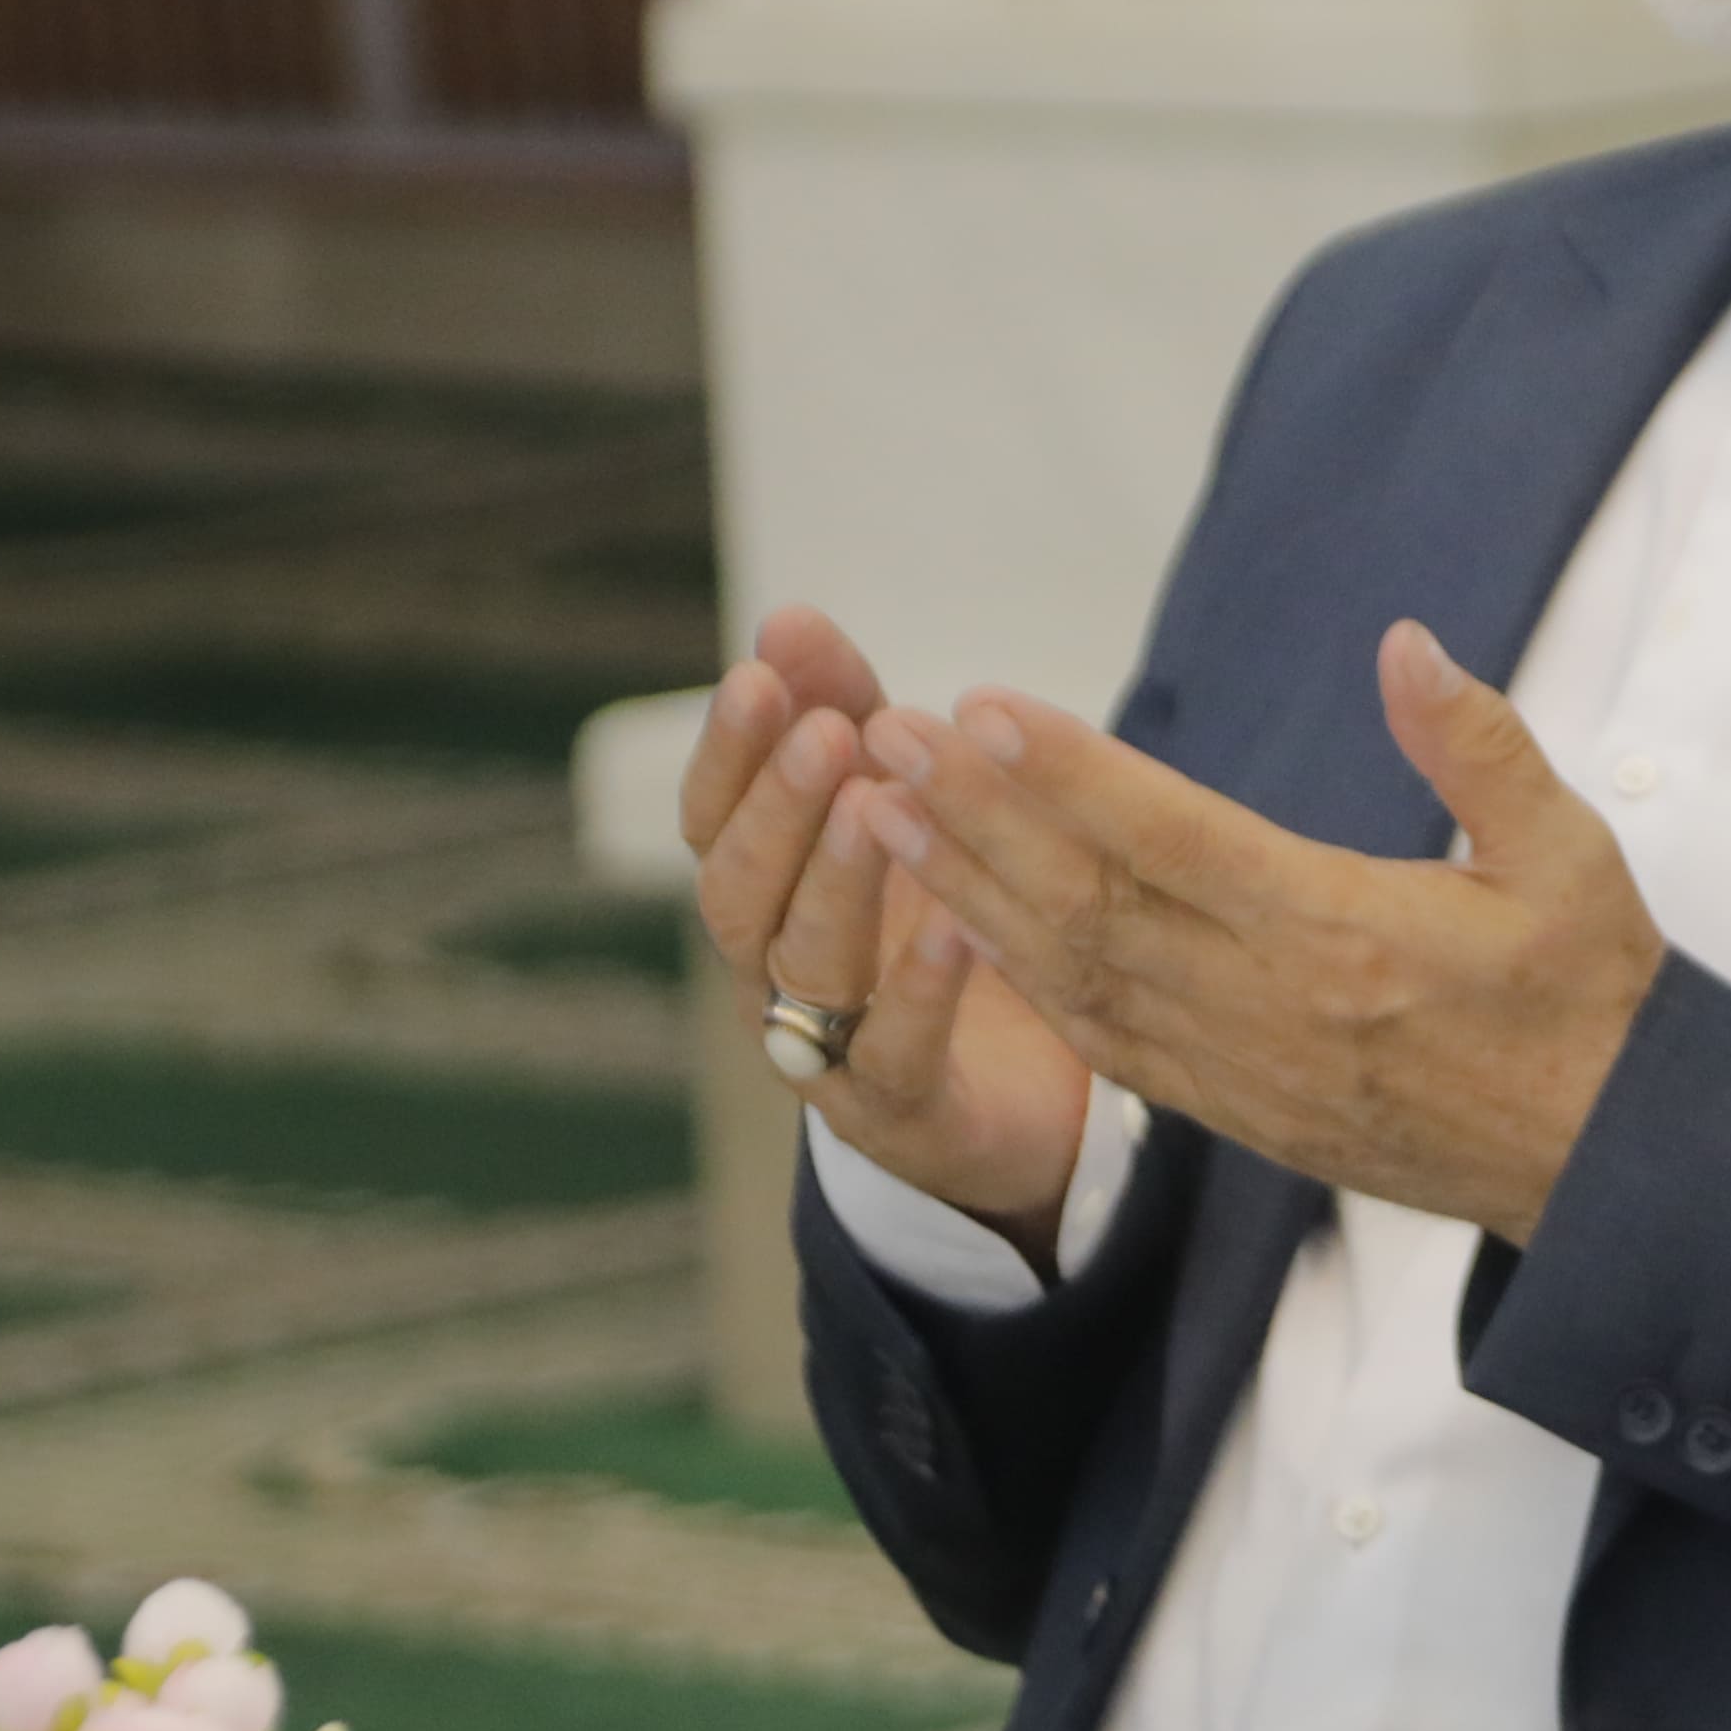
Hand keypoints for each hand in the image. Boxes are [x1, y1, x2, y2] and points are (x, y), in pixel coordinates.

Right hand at [676, 607, 1097, 1236]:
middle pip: (739, 892)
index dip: (729, 752)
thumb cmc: (928, 920)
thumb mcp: (896, 803)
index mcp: (764, 890)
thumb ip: (842, 713)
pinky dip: (920, 990)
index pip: (713, 818)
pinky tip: (956, 926)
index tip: (763, 675)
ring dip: (834, 881)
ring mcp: (826, 1047)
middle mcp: (771, 969)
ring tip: (876, 808)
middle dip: (776, 808)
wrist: (1017, 1090)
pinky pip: (895, 1055)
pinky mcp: (900, 1111)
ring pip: (803, 966)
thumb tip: (786, 620)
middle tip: (823, 733)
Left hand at [862, 622, 1662, 1244]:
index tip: (986, 707)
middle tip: (889, 736)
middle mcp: (1271, 1007)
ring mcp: (1240, 1069)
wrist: (1603, 1165)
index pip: (1176, 841)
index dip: (1070, 774)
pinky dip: (1021, 976)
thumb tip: (1406, 643)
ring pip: (1075, 973)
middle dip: (979, 815)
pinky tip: (958, 918)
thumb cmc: (1589, 996)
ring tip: (885, 811)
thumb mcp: (1569, 856)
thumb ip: (1481, 746)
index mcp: (1347, 933)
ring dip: (970, 889)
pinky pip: (1101, 1039)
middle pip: (1092, 902)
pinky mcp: (1232, 1111)